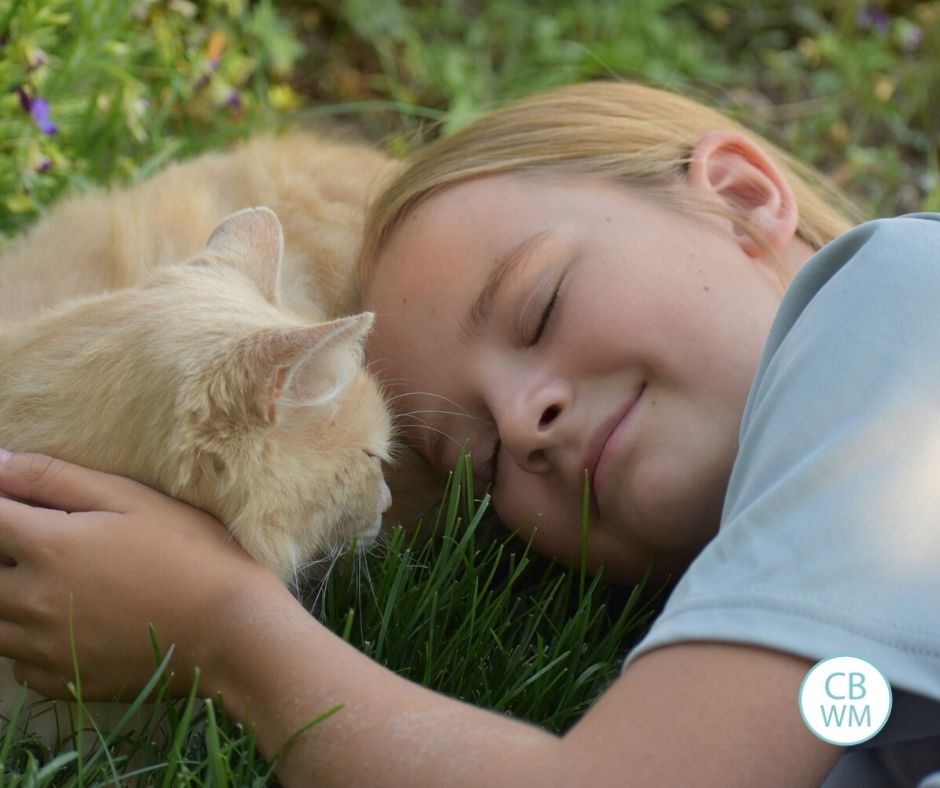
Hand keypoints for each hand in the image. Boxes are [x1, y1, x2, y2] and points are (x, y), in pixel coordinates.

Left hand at [0, 451, 286, 700]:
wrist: (230, 627)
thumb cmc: (191, 551)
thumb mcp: (132, 499)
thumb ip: (58, 478)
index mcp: (49, 546)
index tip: (17, 506)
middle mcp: (33, 600)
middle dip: (5, 555)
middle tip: (44, 545)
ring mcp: (45, 646)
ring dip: (10, 600)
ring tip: (56, 584)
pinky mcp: (64, 679)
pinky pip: (19, 664)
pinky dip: (29, 644)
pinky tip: (68, 626)